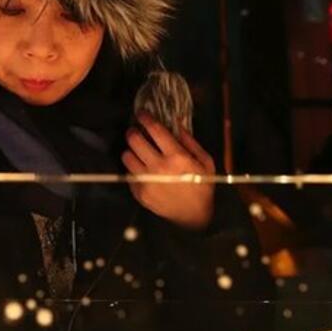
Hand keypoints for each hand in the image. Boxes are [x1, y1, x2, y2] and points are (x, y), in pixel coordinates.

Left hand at [122, 113, 215, 230]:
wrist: (194, 217)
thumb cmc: (202, 186)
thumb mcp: (205, 161)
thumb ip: (190, 141)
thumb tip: (177, 122)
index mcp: (176, 157)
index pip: (155, 130)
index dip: (145, 118)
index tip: (141, 113)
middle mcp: (158, 167)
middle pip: (134, 140)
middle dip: (133, 132)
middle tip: (135, 131)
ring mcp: (147, 181)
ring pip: (126, 156)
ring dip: (131, 151)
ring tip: (138, 151)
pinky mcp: (139, 193)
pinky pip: (128, 174)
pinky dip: (133, 169)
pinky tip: (142, 169)